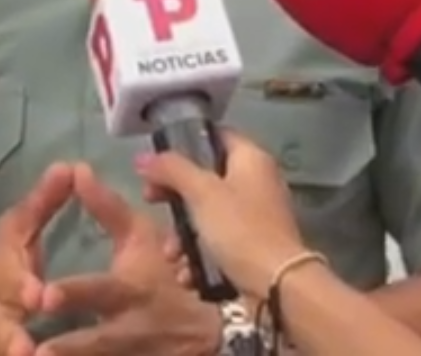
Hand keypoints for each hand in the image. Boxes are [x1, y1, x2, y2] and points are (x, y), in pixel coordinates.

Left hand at [36, 164, 218, 355]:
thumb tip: (77, 169)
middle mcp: (125, 330)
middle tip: (36, 353)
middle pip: (94, 342)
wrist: (203, 332)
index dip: (74, 294)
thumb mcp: (141, 237)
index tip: (43, 296)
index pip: (100, 291)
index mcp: (128, 291)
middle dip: (66, 347)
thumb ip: (107, 208)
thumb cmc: (160, 277)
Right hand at [135, 131, 309, 298]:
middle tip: (152, 201)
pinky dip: (200, 256)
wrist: (276, 284)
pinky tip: (187, 272)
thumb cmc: (240, 229)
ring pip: (208, 215)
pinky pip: (218, 243)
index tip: (158, 162)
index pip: (215, 136)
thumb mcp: (201, 193)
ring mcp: (256, 216)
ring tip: (172, 254)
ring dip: (183, 235)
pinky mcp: (253, 247)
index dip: (184, 144)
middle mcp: (257, 182)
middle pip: (205, 178)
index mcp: (251, 159)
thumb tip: (144, 157)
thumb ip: (171, 169)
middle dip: (175, 196)